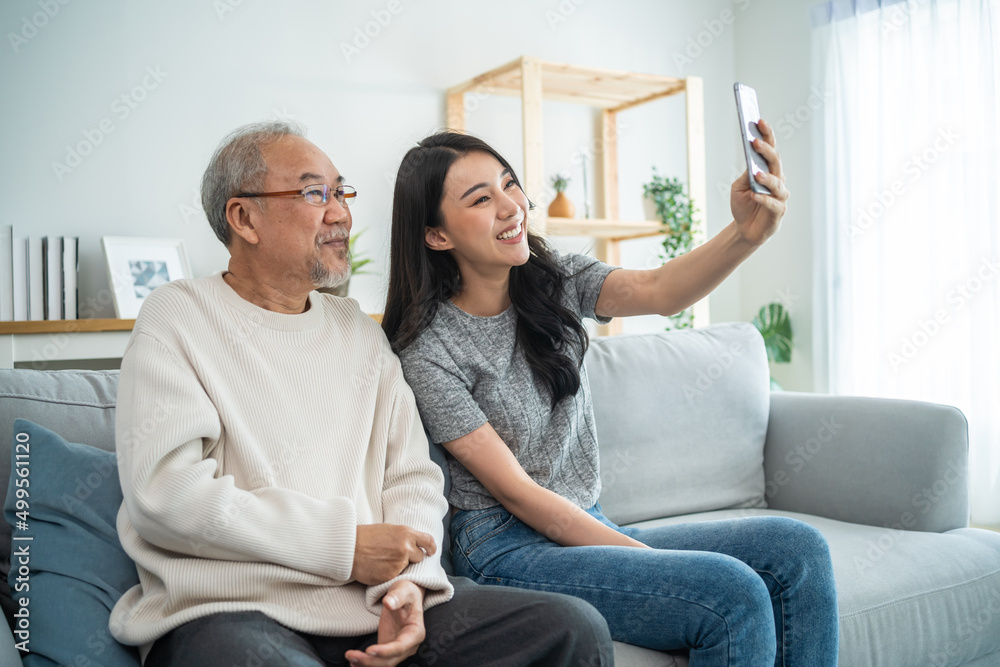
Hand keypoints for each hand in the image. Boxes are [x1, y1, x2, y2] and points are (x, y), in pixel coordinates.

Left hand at [345, 580, 425, 666]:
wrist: (405, 597)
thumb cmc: (406, 592)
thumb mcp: (404, 589)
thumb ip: (397, 596)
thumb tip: (388, 603)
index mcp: (415, 632)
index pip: (400, 647)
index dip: (385, 651)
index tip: (369, 650)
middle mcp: (408, 646)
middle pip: (390, 660)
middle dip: (371, 661)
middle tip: (352, 655)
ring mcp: (398, 650)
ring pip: (383, 663)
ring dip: (366, 664)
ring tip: (350, 658)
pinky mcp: (388, 649)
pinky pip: (378, 661)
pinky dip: (366, 664)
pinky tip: (354, 663)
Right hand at [351, 524, 435, 585]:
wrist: (349, 548)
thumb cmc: (366, 536)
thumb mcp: (389, 529)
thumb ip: (404, 536)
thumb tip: (414, 542)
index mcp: (406, 533)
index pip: (428, 541)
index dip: (431, 547)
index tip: (430, 552)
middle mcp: (406, 548)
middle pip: (419, 557)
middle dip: (411, 558)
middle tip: (396, 556)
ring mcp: (399, 563)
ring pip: (406, 568)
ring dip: (399, 566)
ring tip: (383, 560)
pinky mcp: (391, 576)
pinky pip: (396, 576)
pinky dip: (390, 574)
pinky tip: (379, 567)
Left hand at [730, 118, 789, 245]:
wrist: (745, 229)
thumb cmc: (743, 204)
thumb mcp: (738, 187)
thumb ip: (745, 175)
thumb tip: (750, 161)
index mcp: (768, 171)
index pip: (770, 150)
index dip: (766, 135)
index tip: (759, 121)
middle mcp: (778, 181)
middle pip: (775, 162)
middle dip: (766, 150)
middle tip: (754, 141)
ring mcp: (780, 197)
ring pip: (778, 184)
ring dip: (767, 178)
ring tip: (757, 174)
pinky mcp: (778, 212)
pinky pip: (774, 204)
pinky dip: (764, 199)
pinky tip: (755, 195)